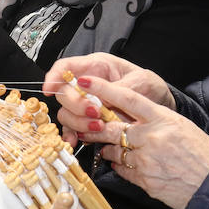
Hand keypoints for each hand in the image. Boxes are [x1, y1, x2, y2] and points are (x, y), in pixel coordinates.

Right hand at [43, 53, 177, 146]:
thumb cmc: (149, 86)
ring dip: (78, 123)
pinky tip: (77, 142)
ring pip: (66, 113)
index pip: (66, 66)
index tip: (49, 89)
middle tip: (95, 113)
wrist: (159, 104)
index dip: (54, 76)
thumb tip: (100, 97)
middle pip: (64, 93)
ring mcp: (86, 104)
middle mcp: (86, 85)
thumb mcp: (140, 82)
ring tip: (99, 127)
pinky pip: (73, 129)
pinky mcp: (88, 121)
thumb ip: (119, 89)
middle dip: (75, 105)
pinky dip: (73, 136)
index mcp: (96, 67)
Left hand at [43, 60, 208, 208]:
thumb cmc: (201, 152)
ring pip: (113, 150)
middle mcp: (152, 137)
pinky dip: (120, 165)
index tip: (84, 82)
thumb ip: (155, 119)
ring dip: (108, 148)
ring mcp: (146, 160)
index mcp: (162, 118)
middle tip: (84, 123)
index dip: (102, 88)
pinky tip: (127, 163)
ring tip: (110, 147)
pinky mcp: (143, 179)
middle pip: (111, 127)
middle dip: (93, 125)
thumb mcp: (180, 125)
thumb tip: (131, 117)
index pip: (127, 98)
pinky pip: (121, 169)